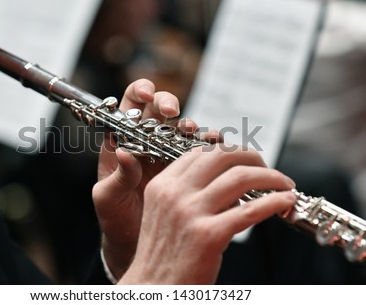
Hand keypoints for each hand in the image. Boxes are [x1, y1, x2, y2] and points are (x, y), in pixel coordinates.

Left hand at [93, 78, 219, 278]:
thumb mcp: (108, 199)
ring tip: (194, 134)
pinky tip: (213, 148)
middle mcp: (146, 141)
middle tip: (172, 112)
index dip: (140, 92)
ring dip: (190, 126)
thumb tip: (124, 153)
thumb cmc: (115, 218)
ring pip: (182, 127)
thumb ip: (117, 177)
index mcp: (122, 141)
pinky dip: (208, 146)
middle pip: (159, 109)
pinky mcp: (186, 167)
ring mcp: (168, 152)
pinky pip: (199, 150)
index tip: (147, 95)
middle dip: (167, 103)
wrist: (137, 241)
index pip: (130, 105)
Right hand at [119, 144, 295, 283]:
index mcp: (162, 185)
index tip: (247, 160)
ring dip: (271, 176)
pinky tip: (284, 201)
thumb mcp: (165, 212)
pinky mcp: (209, 236)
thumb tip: (227, 177)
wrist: (153, 288)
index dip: (231, 151)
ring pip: (240, 177)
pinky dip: (274, 202)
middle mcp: (174, 194)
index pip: (201, 151)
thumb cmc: (163, 254)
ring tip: (284, 184)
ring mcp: (190, 213)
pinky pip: (250, 210)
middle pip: (222, 155)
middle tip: (268, 169)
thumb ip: (188, 191)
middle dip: (253, 157)